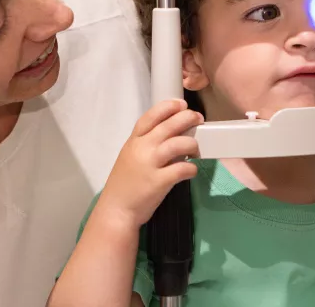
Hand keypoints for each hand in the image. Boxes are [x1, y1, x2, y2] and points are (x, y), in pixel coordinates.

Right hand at [93, 99, 202, 229]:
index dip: (167, 107)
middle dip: (187, 118)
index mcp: (134, 141)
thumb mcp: (130, 155)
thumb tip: (171, 133)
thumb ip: (146, 143)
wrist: (116, 210)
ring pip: (178, 144)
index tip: (181, 104)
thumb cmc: (125, 183)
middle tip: (198, 118)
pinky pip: (182, 169)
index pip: (151, 116)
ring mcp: (150, 164)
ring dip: (192, 144)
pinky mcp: (159, 181)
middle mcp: (142, 148)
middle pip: (168, 125)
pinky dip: (191, 168)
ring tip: (195, 149)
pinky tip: (192, 170)